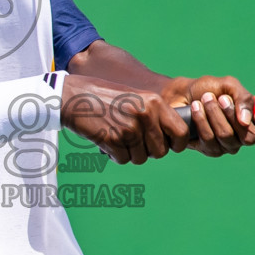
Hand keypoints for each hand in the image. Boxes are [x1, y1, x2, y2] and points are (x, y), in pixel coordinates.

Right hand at [60, 75, 190, 164]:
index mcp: (154, 102)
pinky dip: (115, 155)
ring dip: (130, 153)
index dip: (177, 144)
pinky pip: (123, 159)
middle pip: (160, 151)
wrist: (74, 95)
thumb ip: (154, 114)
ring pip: (141, 158)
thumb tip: (171, 138)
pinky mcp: (112, 140)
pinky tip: (108, 141)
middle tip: (136, 142)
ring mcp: (128, 129)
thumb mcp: (136, 97)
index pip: (180, 132)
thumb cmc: (105, 96)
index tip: (170, 146)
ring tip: (118, 137)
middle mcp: (145, 116)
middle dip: (149, 151)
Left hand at [160, 75, 254, 156]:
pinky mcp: (209, 149)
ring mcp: (228, 145)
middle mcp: (245, 136)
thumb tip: (248, 120)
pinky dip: (202, 121)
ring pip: (228, 138)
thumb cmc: (207, 89)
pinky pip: (210, 141)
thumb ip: (243, 98)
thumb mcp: (229, 85)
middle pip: (250, 138)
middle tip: (221, 99)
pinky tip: (195, 109)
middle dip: (233, 116)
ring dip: (215, 115)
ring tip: (204, 100)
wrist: (180, 94)